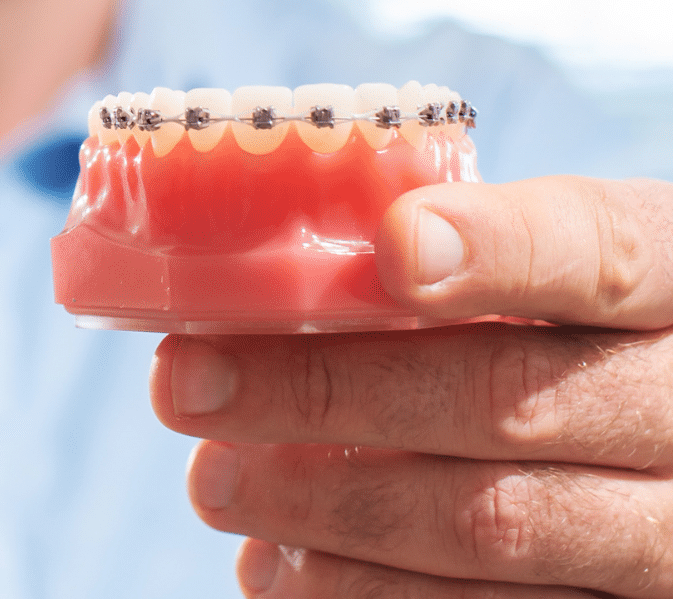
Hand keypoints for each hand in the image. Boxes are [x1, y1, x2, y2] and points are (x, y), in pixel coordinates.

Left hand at [151, 176, 671, 596]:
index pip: (602, 252)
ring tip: (214, 481)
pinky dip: (368, 595)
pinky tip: (282, 569)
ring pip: (495, 527)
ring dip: (327, 509)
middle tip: (186, 382)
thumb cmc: (575, 339)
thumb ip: (471, 262)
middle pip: (509, 398)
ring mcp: (674, 536)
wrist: (664, 452)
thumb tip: (271, 277)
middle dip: (327, 391)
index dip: (500, 250)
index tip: (395, 247)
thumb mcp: (562, 277)